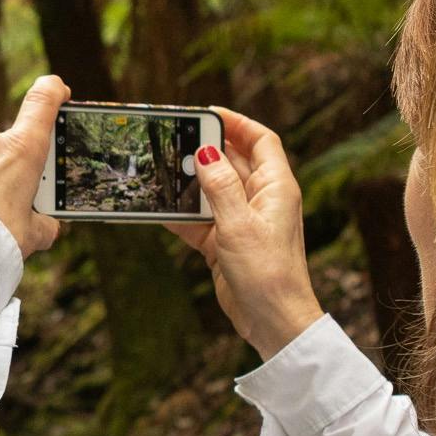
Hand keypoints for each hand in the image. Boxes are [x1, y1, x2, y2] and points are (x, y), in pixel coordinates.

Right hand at [168, 108, 322, 359]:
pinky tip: (159, 210)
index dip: (237, 123)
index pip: (260, 141)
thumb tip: (207, 151)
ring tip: (162, 171)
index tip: (207, 113)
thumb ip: (220, 187)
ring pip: (213, 191)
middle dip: (206, 150)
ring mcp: (243, 222)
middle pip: (233, 162)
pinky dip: (182, 216)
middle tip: (175, 139)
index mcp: (276, 187)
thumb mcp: (239, 224)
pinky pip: (201, 220)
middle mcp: (261, 200)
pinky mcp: (227, 244)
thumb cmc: (268, 273)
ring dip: (190, 184)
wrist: (273, 322)